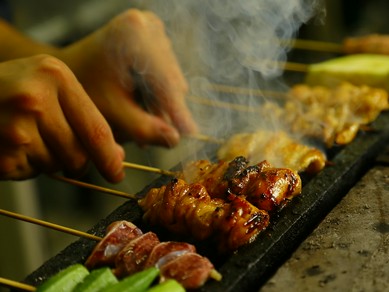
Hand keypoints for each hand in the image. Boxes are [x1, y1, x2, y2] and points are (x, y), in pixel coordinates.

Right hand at [0, 55, 124, 181]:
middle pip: (78, 154)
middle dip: (75, 161)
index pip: (95, 129)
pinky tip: (11, 144)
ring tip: (25, 137)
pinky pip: (29, 172)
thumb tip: (116, 157)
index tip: (116, 173)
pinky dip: (25, 166)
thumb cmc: (10, 91)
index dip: (109, 157)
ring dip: (47, 160)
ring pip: (55, 166)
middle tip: (56, 146)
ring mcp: (13, 127)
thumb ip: (84, 119)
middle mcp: (34, 98)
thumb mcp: (49, 88)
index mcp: (55, 75)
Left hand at [60, 9, 197, 146]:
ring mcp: (151, 27)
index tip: (190, 133)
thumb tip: (175, 139)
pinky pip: (166, 71)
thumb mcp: (112, 111)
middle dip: (166, 108)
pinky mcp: (154, 34)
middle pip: (169, 77)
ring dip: (162, 102)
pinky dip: (158, 91)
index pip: (164, 80)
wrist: (70, 67)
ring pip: (170, 76)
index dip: (177, 110)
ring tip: (145, 121)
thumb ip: (143, 127)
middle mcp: (147, 23)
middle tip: (157, 135)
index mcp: (134, 34)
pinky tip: (146, 106)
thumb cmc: (84, 88)